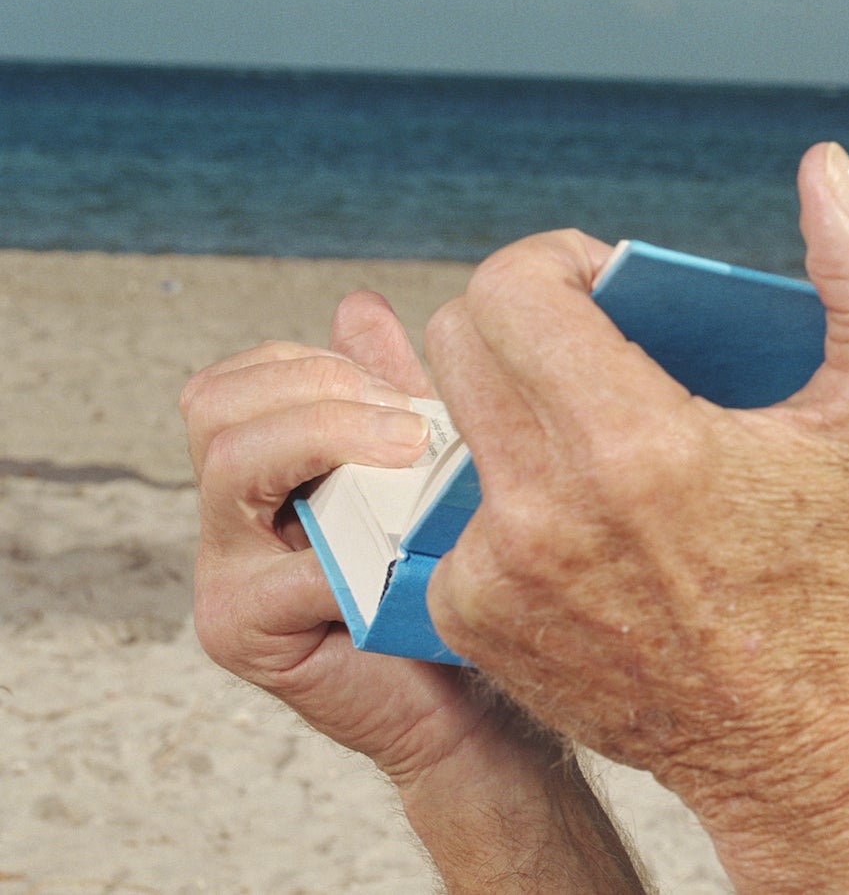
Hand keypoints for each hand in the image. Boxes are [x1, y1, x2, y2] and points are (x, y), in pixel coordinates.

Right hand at [180, 293, 538, 787]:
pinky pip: (285, 561)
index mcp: (261, 473)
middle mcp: (227, 520)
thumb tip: (356, 306)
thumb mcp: (424, 469)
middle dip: (322, 390)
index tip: (406, 390)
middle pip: (217, 405)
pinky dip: (359, 549)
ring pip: (231, 461)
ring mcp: (224, 576)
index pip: (238, 380)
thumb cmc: (451, 582)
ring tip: (411, 454)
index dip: (315, 364)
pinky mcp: (241, 631)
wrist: (471, 701)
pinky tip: (413, 555)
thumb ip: (387, 393)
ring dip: (330, 438)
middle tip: (411, 425)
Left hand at [423, 142, 848, 889]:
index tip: (608, 284)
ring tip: (600, 431)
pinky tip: (585, 517)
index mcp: (635, 446)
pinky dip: (510, 493)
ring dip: (518, 404)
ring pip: (452, 421)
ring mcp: (496, 574)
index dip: (557, 261)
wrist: (799, 741)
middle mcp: (544, 513)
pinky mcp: (473, 619)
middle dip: (526, 316)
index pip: (510, 288)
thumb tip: (824, 172)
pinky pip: (455, 506)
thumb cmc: (845, 575)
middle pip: (461, 339)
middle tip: (600, 341)